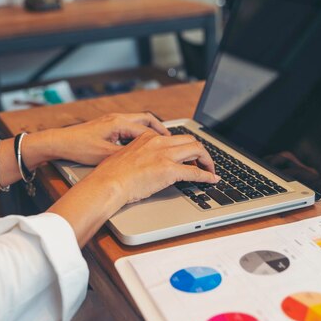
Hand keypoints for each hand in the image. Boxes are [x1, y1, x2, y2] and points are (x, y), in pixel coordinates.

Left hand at [23, 113, 169, 167]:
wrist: (59, 142)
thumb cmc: (78, 147)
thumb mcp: (104, 155)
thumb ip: (125, 156)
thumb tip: (143, 162)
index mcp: (119, 123)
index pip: (148, 128)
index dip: (162, 138)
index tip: (172, 146)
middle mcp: (117, 118)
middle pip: (147, 120)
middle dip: (161, 129)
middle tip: (172, 140)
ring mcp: (112, 121)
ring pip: (138, 122)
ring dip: (150, 130)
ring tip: (160, 141)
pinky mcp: (107, 126)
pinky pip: (130, 127)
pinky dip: (139, 133)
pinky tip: (141, 144)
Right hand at [81, 131, 219, 205]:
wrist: (108, 183)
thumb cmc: (111, 174)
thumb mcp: (126, 156)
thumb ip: (140, 154)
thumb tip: (146, 164)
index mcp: (148, 137)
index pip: (174, 138)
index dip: (184, 147)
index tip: (188, 155)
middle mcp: (159, 142)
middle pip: (190, 140)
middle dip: (200, 151)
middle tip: (203, 162)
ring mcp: (165, 155)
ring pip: (197, 150)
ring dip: (207, 160)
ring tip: (210, 170)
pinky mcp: (169, 170)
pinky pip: (195, 172)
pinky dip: (207, 175)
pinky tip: (212, 180)